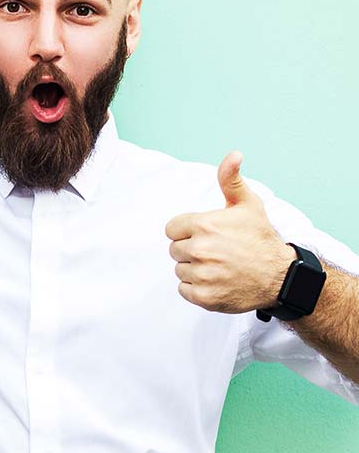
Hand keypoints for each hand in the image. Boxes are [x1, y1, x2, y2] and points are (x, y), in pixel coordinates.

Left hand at [165, 151, 296, 313]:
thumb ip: (231, 180)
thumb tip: (233, 155)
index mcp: (204, 225)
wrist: (279, 276)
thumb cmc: (260, 238)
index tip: (206, 235)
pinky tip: (216, 281)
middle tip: (215, 251)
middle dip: (191, 250)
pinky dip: (196, 288)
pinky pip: (184, 289)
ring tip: (218, 266)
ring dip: (194, 269)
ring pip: (180, 270)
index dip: (187, 231)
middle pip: (174, 250)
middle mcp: (200, 250)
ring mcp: (202, 275)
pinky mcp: (203, 297)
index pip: (172, 229)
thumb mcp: (247, 204)